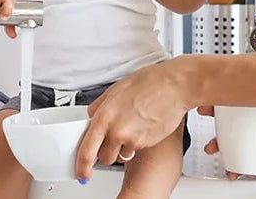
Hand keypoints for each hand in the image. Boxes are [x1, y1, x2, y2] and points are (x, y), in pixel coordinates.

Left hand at [74, 56, 198, 180]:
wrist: (174, 87)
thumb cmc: (149, 82)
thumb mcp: (116, 89)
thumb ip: (100, 106)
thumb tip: (92, 116)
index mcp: (104, 116)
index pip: (86, 150)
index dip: (82, 165)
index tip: (81, 172)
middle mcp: (116, 131)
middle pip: (103, 158)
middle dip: (106, 153)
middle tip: (112, 141)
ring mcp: (132, 139)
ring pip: (120, 156)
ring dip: (122, 149)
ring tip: (132, 129)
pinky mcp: (146, 143)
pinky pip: (136, 150)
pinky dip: (137, 144)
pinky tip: (142, 127)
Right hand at [198, 106, 255, 176]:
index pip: (237, 106)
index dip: (220, 105)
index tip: (208, 106)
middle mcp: (255, 129)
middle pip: (228, 126)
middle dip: (214, 129)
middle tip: (210, 135)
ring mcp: (255, 144)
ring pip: (231, 145)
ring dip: (220, 149)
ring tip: (214, 152)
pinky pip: (242, 163)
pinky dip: (234, 168)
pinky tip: (232, 171)